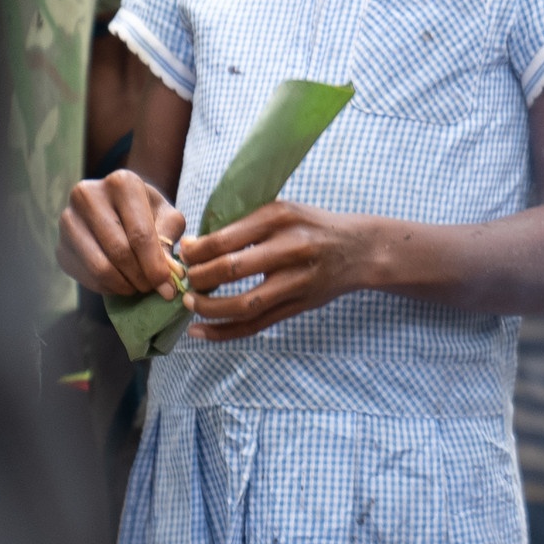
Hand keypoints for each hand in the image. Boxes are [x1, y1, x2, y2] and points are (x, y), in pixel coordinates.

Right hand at [59, 169, 186, 296]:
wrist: (115, 209)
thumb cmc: (146, 212)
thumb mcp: (166, 218)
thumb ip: (168, 241)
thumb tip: (168, 276)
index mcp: (121, 183)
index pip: (139, 233)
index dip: (155, 265)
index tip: (167, 286)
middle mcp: (88, 195)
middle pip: (118, 251)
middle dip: (140, 277)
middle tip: (153, 288)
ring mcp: (68, 220)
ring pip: (99, 266)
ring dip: (123, 285)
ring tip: (138, 287)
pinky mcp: (60, 246)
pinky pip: (85, 276)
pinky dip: (107, 287)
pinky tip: (120, 283)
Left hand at [178, 201, 380, 339]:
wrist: (359, 249)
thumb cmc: (312, 226)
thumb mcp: (283, 211)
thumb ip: (243, 226)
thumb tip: (193, 246)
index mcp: (280, 218)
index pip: (226, 239)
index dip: (196, 251)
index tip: (184, 254)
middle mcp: (291, 248)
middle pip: (231, 269)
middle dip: (199, 278)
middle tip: (185, 280)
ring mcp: (297, 281)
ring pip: (244, 304)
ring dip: (209, 307)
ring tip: (191, 303)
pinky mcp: (300, 306)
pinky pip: (256, 325)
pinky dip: (225, 332)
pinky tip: (201, 332)